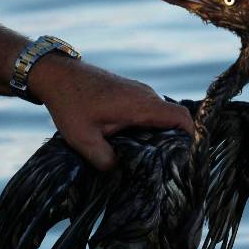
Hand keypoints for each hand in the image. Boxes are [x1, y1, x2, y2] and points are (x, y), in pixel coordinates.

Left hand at [28, 54, 193, 170]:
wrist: (56, 74)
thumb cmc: (70, 104)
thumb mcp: (84, 140)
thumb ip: (105, 161)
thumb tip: (120, 174)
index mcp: (140, 105)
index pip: (180, 117)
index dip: (191, 136)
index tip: (189, 156)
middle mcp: (145, 95)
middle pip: (174, 119)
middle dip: (174, 142)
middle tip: (166, 166)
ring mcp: (139, 91)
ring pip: (160, 116)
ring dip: (158, 135)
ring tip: (149, 158)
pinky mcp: (130, 92)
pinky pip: (148, 111)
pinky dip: (147, 127)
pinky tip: (133, 143)